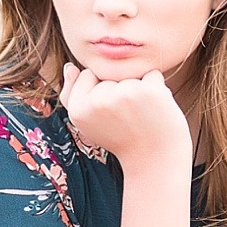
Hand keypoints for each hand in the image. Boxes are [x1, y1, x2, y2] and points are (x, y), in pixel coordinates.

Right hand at [60, 63, 191, 171]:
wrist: (154, 160)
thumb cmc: (121, 138)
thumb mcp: (88, 122)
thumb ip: (71, 95)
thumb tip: (70, 66)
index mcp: (78, 110)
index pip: (87, 75)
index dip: (101, 92)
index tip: (109, 117)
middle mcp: (98, 101)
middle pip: (109, 75)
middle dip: (119, 91)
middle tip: (126, 120)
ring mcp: (124, 94)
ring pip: (130, 74)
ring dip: (138, 90)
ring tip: (140, 116)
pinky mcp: (150, 91)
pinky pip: (153, 75)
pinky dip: (157, 88)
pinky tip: (155, 110)